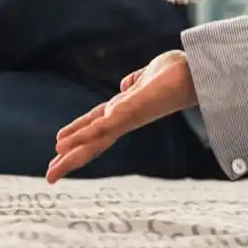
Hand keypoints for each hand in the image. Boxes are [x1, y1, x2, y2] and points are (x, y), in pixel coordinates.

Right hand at [47, 50, 196, 181]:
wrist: (197, 71)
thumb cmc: (177, 73)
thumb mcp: (148, 76)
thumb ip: (135, 82)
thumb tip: (123, 87)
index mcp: (125, 111)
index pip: (96, 129)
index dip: (76, 139)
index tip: (57, 150)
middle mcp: (126, 118)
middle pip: (93, 141)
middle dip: (71, 158)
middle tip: (50, 176)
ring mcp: (131, 116)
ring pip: (98, 135)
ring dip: (77, 147)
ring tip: (56, 158)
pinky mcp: (137, 108)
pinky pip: (111, 121)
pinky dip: (92, 130)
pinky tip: (77, 137)